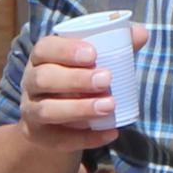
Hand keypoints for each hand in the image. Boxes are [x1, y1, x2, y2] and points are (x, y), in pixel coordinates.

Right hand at [14, 35, 120, 151]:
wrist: (58, 119)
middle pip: (44, 79)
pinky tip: (111, 133)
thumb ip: (116, 46)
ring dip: (79, 109)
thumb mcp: (92, 61)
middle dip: (76, 79)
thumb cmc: (78, 79)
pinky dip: (86, 138)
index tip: (93, 54)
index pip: (44, 48)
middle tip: (107, 79)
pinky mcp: (38, 136)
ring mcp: (31, 110)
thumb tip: (142, 33)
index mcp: (42, 58)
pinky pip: (59, 139)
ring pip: (47, 110)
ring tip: (109, 106)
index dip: (66, 50)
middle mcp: (30, 82)